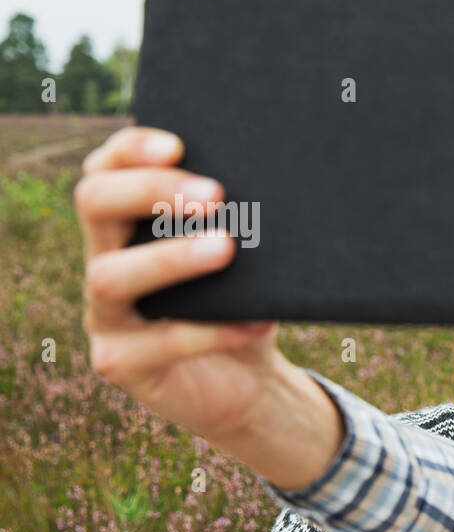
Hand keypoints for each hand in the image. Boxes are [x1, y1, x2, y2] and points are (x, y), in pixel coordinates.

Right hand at [78, 126, 343, 488]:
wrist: (250, 386)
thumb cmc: (246, 306)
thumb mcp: (248, 261)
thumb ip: (243, 223)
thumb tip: (282, 181)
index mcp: (125, 225)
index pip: (106, 168)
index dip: (131, 149)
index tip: (179, 145)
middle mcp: (103, 260)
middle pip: (93, 204)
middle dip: (150, 191)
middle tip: (215, 195)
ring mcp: (104, 316)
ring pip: (109, 276)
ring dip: (170, 257)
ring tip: (226, 249)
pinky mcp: (120, 364)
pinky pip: (158, 344)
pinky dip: (212, 331)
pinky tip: (257, 321)